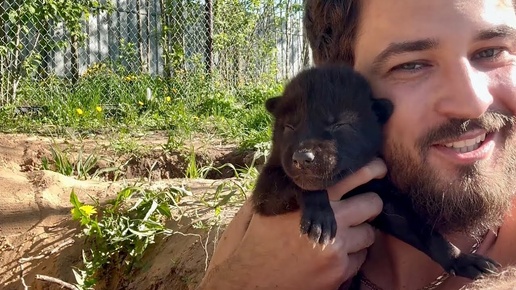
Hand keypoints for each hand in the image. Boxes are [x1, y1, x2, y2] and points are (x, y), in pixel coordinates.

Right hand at [197, 158, 386, 289]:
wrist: (249, 282)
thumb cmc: (253, 241)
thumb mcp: (261, 205)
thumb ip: (282, 185)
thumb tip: (302, 164)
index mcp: (309, 198)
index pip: (354, 174)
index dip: (371, 168)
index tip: (377, 168)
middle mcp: (328, 221)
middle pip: (373, 204)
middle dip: (368, 203)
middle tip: (359, 206)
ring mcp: (336, 249)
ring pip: (370, 233)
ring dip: (359, 232)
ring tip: (341, 234)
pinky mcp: (339, 273)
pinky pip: (360, 258)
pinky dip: (350, 256)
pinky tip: (331, 255)